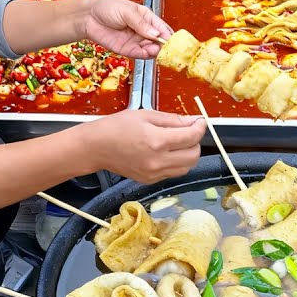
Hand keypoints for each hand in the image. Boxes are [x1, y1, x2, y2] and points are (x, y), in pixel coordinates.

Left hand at [78, 0, 173, 58]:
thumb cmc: (107, 8)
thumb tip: (155, 33)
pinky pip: (139, 54)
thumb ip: (141, 23)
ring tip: (156, 50)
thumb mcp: (126, 11)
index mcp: (146, 18)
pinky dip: (145, 55)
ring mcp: (136, 41)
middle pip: (158, 40)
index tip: (174, 40)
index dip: (168, 34)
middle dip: (163, 45)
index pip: (161, 27)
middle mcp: (143, 31)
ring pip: (150, 49)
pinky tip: (148, 53)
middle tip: (167, 48)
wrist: (88, 18)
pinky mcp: (127, 50)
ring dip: (155, 51)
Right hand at [84, 110, 205, 183]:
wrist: (96, 147)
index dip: (200, 127)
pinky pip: (173, 173)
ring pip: (187, 167)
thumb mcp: (145, 115)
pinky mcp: (150, 180)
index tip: (200, 121)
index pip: (192, 137)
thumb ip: (172, 120)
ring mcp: (154, 174)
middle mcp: (158, 161)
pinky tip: (165, 152)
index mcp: (157, 141)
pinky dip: (176, 162)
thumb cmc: (117, 127)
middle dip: (196, 141)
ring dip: (188, 154)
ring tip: (177, 142)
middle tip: (188, 131)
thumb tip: (193, 121)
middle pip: (194, 155)